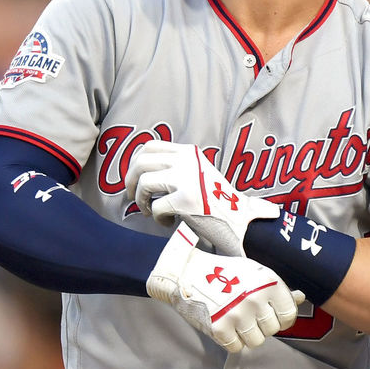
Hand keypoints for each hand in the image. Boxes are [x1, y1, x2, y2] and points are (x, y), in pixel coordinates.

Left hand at [125, 141, 279, 255]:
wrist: (240, 220)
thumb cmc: (214, 201)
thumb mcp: (197, 172)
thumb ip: (174, 167)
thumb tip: (137, 170)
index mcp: (189, 152)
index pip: (150, 146)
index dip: (134, 162)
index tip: (133, 178)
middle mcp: (187, 161)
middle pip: (141, 161)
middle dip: (130, 181)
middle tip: (132, 196)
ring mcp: (187, 178)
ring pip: (144, 182)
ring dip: (141, 200)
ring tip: (149, 211)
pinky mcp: (186, 200)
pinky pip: (156, 207)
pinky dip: (158, 218)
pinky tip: (169, 222)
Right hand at [147, 223, 303, 351]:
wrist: (186, 272)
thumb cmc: (224, 272)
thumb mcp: (254, 272)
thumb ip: (277, 288)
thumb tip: (300, 298)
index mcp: (268, 282)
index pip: (289, 315)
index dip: (280, 318)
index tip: (270, 315)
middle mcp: (255, 298)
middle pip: (272, 330)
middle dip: (262, 325)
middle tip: (248, 314)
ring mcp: (237, 314)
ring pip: (256, 341)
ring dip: (247, 334)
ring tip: (236, 319)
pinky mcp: (219, 328)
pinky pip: (237, 347)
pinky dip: (231, 340)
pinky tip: (224, 325)